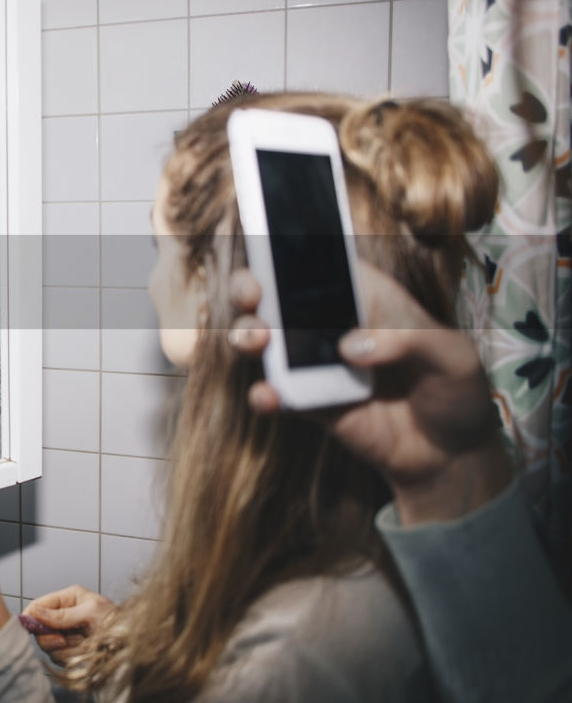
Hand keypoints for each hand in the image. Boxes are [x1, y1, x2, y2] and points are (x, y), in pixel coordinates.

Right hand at [22, 586, 116, 664]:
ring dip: (66, 649)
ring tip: (84, 644)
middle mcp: (65, 616)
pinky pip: (61, 658)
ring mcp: (68, 634)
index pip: (39, 605)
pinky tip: (86, 652)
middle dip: (51, 637)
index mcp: (69, 599)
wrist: (134, 644)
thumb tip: (35, 612)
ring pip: (50, 646)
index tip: (29, 627)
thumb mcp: (91, 612)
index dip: (31, 616)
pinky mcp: (72, 651)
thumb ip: (62, 615)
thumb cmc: (118, 622)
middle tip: (63, 640)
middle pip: (40, 629)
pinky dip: (73, 657)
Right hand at [227, 262, 512, 523]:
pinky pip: (275, 393)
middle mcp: (331, 323)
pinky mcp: (308, 402)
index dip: (290, 248)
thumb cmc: (456, 390)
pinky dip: (264, 395)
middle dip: (249, 286)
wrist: (451, 455)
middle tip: (252, 295)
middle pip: (276, 293)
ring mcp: (315, 363)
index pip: (322, 260)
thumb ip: (408, 341)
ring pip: (264, 339)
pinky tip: (269, 398)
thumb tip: (350, 347)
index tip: (269, 247)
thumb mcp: (453, 355)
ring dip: (246, 334)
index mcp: (366, 295)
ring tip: (256, 342)